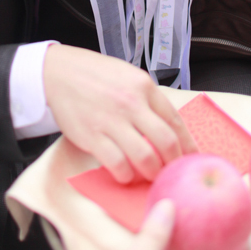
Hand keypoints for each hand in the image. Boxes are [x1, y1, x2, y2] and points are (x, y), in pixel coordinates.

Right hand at [43, 44, 195, 182]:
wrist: (58, 73)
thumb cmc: (94, 75)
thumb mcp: (128, 76)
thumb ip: (147, 98)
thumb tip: (166, 126)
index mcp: (143, 86)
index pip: (175, 120)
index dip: (188, 144)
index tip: (192, 158)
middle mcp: (131, 103)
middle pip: (166, 142)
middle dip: (174, 163)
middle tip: (173, 172)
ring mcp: (112, 121)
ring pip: (145, 158)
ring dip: (152, 173)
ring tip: (150, 176)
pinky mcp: (93, 136)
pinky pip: (117, 165)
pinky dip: (125, 175)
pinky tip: (125, 173)